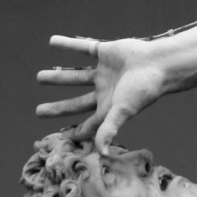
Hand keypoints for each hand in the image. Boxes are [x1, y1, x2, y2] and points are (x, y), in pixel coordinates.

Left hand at [36, 35, 166, 150]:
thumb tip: (102, 155)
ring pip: (75, 76)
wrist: (158, 62)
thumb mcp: (122, 111)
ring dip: (58, 76)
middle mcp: (104, 91)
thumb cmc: (143, 89)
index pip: (88, 124)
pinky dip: (67, 45)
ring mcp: (104, 71)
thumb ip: (109, 130)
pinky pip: (83, 48)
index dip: (75, 132)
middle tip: (38, 111)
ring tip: (39, 77)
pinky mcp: (105, 52)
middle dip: (58, 108)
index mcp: (108, 107)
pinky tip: (52, 41)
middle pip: (76, 102)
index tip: (60, 137)